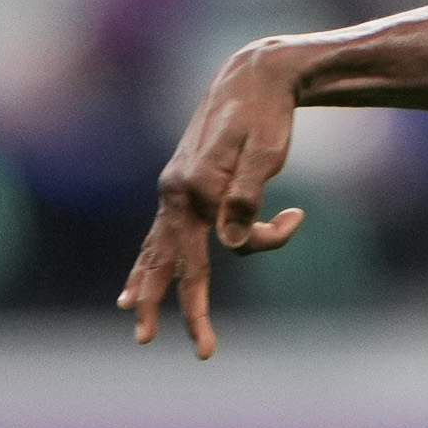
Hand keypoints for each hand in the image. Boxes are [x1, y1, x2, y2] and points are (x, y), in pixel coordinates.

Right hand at [118, 43, 309, 357]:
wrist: (251, 76)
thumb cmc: (267, 114)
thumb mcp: (268, 151)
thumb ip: (249, 195)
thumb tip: (231, 243)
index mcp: (195, 182)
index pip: (224, 242)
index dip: (265, 240)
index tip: (297, 216)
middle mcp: (175, 190)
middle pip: (175, 262)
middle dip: (186, 308)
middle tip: (204, 352)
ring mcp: (172, 190)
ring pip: (157, 252)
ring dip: (149, 290)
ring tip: (137, 325)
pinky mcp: (177, 188)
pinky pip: (158, 237)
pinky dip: (147, 265)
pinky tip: (130, 289)